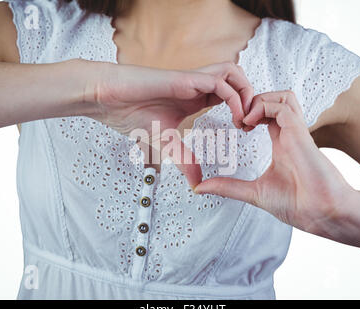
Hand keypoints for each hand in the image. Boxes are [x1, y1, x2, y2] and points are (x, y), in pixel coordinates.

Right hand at [82, 60, 252, 186]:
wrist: (108, 99)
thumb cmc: (131, 114)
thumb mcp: (167, 144)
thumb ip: (185, 160)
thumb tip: (198, 184)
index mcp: (195, 98)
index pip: (229, 95)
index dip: (242, 110)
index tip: (243, 131)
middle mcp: (198, 86)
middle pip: (237, 80)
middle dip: (251, 100)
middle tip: (250, 125)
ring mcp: (193, 80)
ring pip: (234, 73)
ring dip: (246, 94)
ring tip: (244, 120)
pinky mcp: (187, 79)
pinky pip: (221, 82)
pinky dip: (234, 98)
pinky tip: (234, 117)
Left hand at [195, 90, 353, 235]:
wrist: (323, 214)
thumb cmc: (297, 204)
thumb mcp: (253, 192)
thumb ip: (228, 187)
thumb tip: (200, 188)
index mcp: (281, 141)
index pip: (267, 112)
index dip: (249, 111)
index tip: (235, 125)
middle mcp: (289, 133)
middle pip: (276, 98)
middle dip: (252, 100)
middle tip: (236, 119)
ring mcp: (296, 131)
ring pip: (282, 96)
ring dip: (259, 100)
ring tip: (243, 119)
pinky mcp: (301, 133)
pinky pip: (283, 106)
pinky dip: (263, 107)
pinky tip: (249, 124)